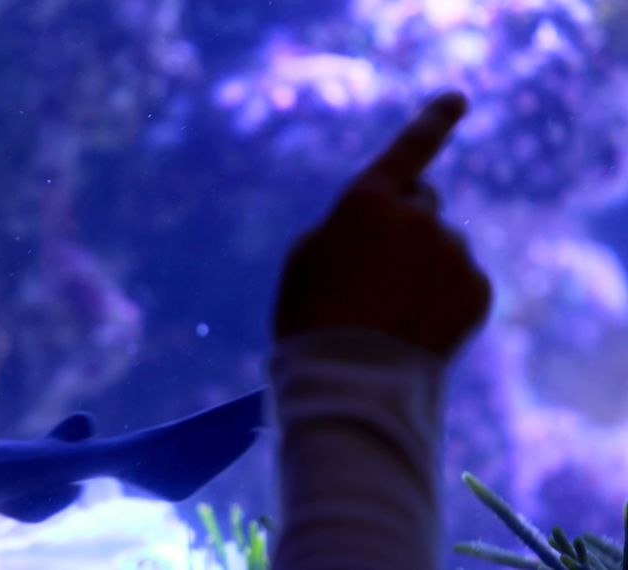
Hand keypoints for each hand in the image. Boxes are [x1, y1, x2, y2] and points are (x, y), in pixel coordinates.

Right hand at [273, 91, 491, 357]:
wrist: (353, 379)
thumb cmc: (312, 317)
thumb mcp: (305, 258)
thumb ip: (347, 226)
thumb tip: (383, 225)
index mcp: (368, 201)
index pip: (408, 151)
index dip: (433, 122)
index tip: (458, 98)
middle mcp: (419, 217)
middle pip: (421, 202)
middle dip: (405, 220)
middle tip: (377, 268)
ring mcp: (453, 252)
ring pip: (441, 246)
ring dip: (423, 264)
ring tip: (391, 310)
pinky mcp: (478, 289)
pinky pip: (462, 279)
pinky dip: (444, 295)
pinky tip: (415, 324)